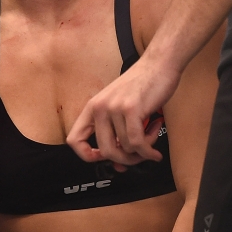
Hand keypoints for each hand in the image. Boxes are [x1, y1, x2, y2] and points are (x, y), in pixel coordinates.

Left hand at [67, 55, 181, 165]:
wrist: (158, 65)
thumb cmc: (141, 87)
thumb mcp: (121, 109)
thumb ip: (117, 136)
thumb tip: (119, 167)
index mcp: (92, 107)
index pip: (74, 140)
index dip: (86, 155)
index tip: (103, 159)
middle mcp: (99, 107)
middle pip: (105, 151)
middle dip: (125, 160)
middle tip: (138, 156)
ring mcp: (114, 108)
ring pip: (125, 148)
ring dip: (142, 150)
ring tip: (150, 136)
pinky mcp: (131, 109)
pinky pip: (137, 143)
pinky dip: (148, 151)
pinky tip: (155, 151)